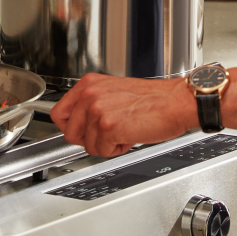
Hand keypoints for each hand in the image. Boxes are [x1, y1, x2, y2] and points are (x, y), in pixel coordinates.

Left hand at [50, 74, 197, 156]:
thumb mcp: (114, 92)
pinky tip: (130, 135)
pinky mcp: (109, 126)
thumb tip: (77, 125)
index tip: (83, 131)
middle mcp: (90, 94)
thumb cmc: (153, 100)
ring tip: (125, 130)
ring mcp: (98, 110)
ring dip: (107, 145)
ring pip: (88, 146)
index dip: (72, 128)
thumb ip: (92, 103)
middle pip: (70, 134)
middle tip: (110, 133)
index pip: (59, 114)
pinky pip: (103, 151)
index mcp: (89, 84)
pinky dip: (117, 149)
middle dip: (90, 140)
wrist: (176, 103)